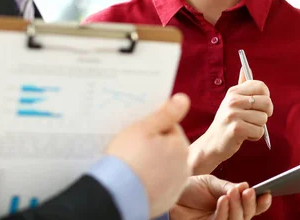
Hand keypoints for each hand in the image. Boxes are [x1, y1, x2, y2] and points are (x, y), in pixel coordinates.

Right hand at [105, 93, 192, 217]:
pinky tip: (136, 180)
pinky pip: (159, 184)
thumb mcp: (144, 129)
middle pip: (168, 147)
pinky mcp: (166, 200)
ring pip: (164, 166)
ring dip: (152, 164)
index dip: (153, 128)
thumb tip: (183, 99)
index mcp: (181, 147)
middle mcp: (184, 168)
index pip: (170, 128)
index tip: (138, 134)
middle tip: (133, 150)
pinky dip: (150, 181)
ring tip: (133, 166)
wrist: (115, 197)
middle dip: (154, 146)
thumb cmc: (127, 159)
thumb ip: (166, 114)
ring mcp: (176, 186)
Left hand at [170, 175, 271, 219]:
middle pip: (247, 216)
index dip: (260, 203)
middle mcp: (227, 215)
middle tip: (248, 191)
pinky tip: (223, 200)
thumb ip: (228, 187)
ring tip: (233, 192)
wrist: (170, 192)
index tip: (267, 194)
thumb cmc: (189, 187)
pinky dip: (224, 211)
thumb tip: (245, 187)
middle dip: (250, 204)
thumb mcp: (211, 183)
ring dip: (238, 207)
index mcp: (232, 203)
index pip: (250, 207)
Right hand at [190, 69, 272, 173]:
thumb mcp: (231, 101)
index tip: (262, 105)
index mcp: (233, 92)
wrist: (212, 143)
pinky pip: (259, 131)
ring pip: (263, 118)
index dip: (266, 96)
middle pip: (266, 102)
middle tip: (255, 118)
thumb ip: (241, 86)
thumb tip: (245, 68)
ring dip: (258, 126)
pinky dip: (255, 136)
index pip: (261, 86)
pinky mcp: (237, 129)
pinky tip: (244, 135)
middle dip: (266, 113)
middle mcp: (233, 101)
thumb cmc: (226, 122)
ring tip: (246, 127)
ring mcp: (234, 114)